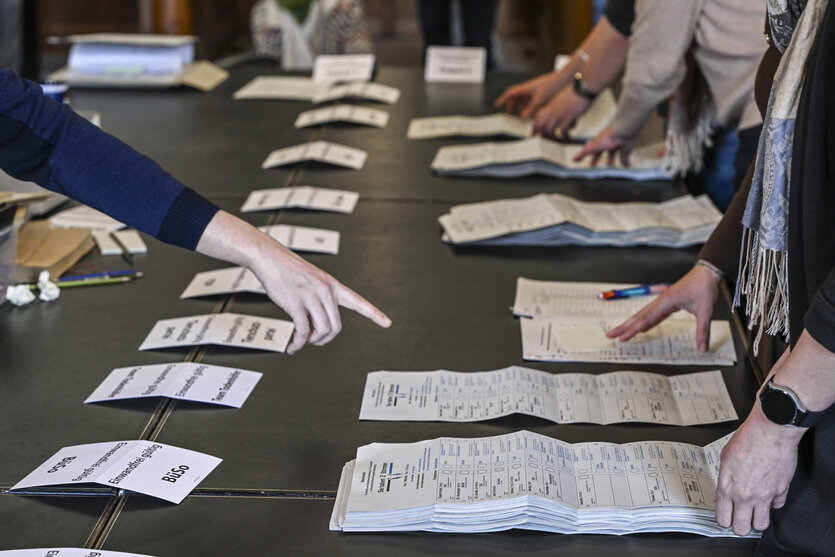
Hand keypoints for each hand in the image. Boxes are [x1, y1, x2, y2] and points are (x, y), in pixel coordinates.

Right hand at [196, 211, 390, 353]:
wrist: (269, 257)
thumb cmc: (288, 269)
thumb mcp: (313, 280)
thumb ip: (321, 299)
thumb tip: (319, 325)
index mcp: (332, 285)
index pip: (358, 301)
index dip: (374, 314)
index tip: (387, 323)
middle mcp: (325, 291)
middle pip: (336, 326)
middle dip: (326, 339)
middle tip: (314, 341)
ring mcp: (311, 296)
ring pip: (323, 330)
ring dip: (313, 342)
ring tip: (304, 342)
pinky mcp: (296, 303)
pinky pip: (303, 331)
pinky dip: (299, 343)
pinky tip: (293, 346)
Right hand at [495, 72, 565, 118]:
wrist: (565, 79)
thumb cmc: (553, 85)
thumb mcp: (540, 99)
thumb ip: (531, 109)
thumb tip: (523, 117)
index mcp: (526, 88)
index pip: (510, 93)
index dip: (503, 99)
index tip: (497, 105)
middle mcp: (529, 90)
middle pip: (516, 99)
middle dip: (513, 107)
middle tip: (510, 115)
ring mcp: (535, 92)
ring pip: (525, 102)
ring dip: (524, 109)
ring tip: (524, 118)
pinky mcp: (541, 94)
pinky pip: (532, 103)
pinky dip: (531, 109)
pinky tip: (535, 115)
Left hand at [532, 88, 591, 138]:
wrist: (583, 87)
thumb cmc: (575, 91)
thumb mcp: (561, 99)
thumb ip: (557, 108)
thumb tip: (558, 117)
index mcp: (549, 106)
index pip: (537, 119)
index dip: (535, 128)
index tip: (535, 134)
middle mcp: (551, 111)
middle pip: (540, 127)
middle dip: (542, 136)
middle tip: (546, 142)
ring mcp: (558, 115)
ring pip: (549, 131)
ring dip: (554, 138)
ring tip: (559, 140)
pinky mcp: (567, 118)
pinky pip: (562, 132)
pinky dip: (565, 136)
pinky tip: (568, 136)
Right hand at [573, 126, 634, 166]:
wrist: (622, 132)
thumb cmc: (607, 137)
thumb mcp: (591, 148)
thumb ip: (582, 154)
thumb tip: (574, 159)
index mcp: (600, 144)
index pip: (595, 153)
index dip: (594, 160)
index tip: (592, 165)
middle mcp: (609, 144)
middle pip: (607, 154)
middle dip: (606, 162)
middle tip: (604, 169)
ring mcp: (618, 146)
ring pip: (616, 155)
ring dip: (615, 162)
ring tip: (614, 170)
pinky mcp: (626, 147)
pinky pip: (626, 156)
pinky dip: (625, 162)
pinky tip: (625, 166)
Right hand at [607, 263, 720, 351]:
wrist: (707, 272)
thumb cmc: (705, 288)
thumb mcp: (706, 311)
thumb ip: (702, 331)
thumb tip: (703, 348)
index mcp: (666, 302)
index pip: (646, 319)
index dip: (633, 330)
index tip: (622, 338)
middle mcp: (661, 301)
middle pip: (638, 316)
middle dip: (624, 327)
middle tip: (610, 335)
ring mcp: (663, 302)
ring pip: (643, 315)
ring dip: (631, 324)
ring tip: (620, 332)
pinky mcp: (667, 303)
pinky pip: (652, 314)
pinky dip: (643, 321)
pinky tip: (640, 327)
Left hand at [716, 370, 803, 535]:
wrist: (770, 432)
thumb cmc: (747, 440)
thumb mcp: (724, 458)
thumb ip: (721, 481)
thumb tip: (718, 495)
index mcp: (728, 488)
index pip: (723, 518)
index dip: (724, 521)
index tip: (725, 519)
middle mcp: (746, 496)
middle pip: (742, 528)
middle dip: (740, 527)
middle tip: (740, 521)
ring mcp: (765, 496)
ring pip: (762, 524)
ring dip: (757, 521)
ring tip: (754, 513)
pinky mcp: (781, 491)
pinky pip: (777, 506)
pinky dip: (773, 504)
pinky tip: (769, 496)